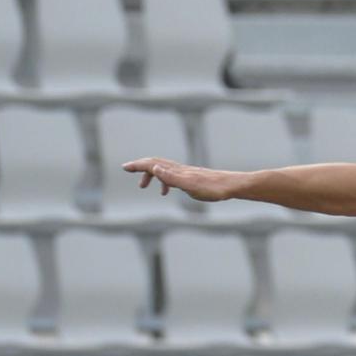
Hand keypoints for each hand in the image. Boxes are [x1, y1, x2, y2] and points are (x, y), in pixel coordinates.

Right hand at [119, 157, 238, 201]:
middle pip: (155, 163)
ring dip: (150, 175)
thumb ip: (171, 178)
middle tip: (128, 171)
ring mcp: (186, 173)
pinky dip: (164, 180)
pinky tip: (166, 191)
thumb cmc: (213, 188)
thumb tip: (154, 168)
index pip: (152, 165)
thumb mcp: (190, 186)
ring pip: (163, 170)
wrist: (231, 185)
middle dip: (140, 167)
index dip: (137, 165)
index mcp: (176, 171)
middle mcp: (179, 169)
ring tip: (144, 187)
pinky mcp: (192, 178)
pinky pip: (173, 176)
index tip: (124, 167)